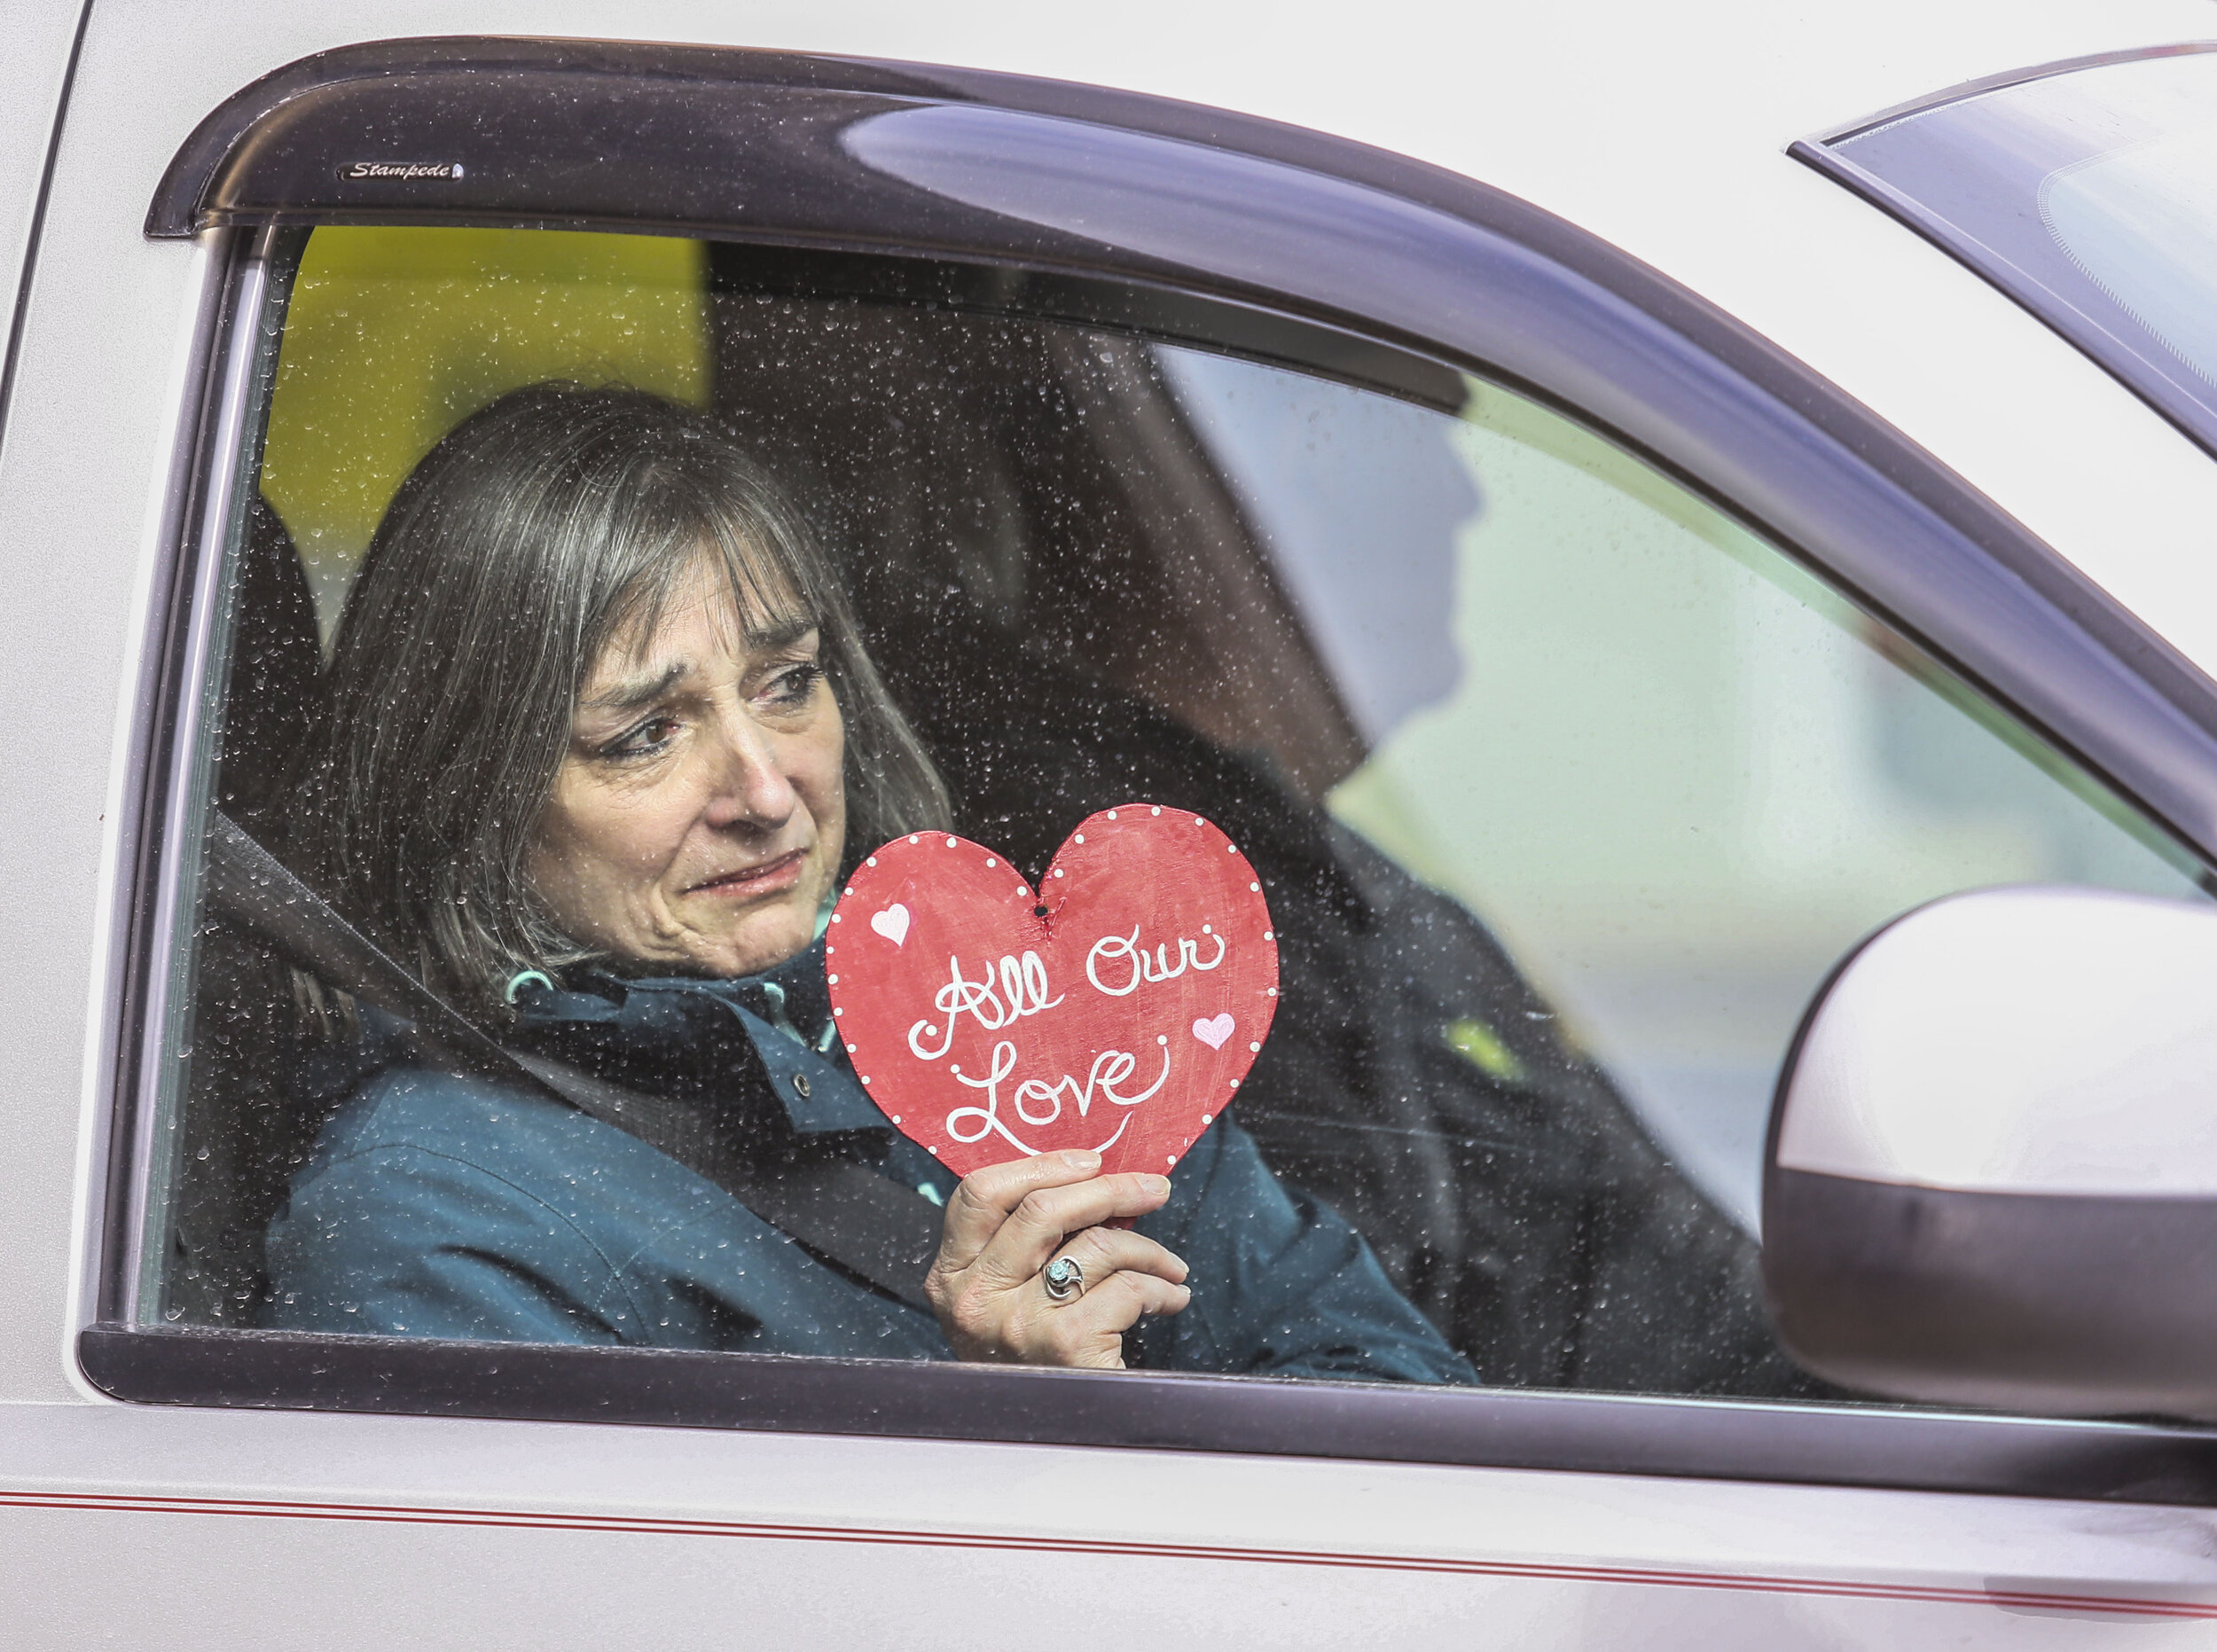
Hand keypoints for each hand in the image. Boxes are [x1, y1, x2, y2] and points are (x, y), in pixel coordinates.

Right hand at [925, 1148, 1190, 1367]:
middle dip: (1111, 1188)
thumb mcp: (1003, 1299)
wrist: (1052, 1441)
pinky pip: (1128, 1287)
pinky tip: (1170, 1297)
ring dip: (1149, 1248)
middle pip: (1043, 1207)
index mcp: (949, 1277)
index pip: (979, 1193)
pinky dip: (1162, 1287)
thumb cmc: (1034, 1359)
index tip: (1091, 1161)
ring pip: (1096, 1244)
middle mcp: (975, 1299)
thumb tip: (1099, 1182)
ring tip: (1170, 1266)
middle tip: (1155, 1190)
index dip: (1042, 1165)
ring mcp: (1018, 1324)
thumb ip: (1025, 1245)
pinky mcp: (1065, 1346)